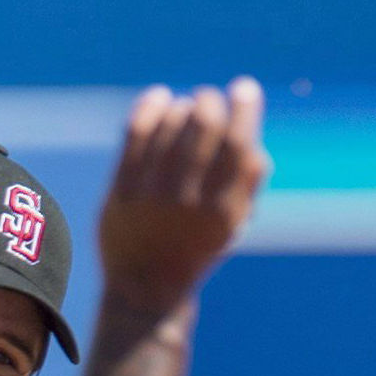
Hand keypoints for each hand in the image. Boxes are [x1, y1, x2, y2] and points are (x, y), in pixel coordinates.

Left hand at [98, 77, 270, 318]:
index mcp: (224, 212)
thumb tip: (253, 136)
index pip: (239, 144)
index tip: (244, 89)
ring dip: (182, 106)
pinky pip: (137, 133)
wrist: (146, 286)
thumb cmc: (196, 247)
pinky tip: (159, 98)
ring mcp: (153, 196)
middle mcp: (189, 202)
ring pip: (171, 125)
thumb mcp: (232, 225)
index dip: (244, 108)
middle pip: (204, 126)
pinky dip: (150, 107)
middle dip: (210, 101)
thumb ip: (248, 184)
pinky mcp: (123, 190)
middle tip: (209, 98)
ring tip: (185, 109)